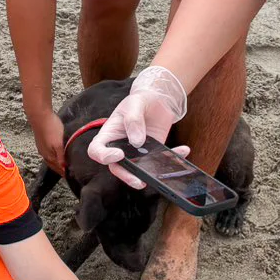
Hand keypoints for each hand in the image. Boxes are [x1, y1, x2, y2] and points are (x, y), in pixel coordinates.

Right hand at [28, 105, 65, 174]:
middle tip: (69, 173)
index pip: (58, 169)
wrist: (40, 116)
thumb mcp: (58, 144)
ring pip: (51, 160)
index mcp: (49, 156)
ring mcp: (42, 148)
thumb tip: (64, 168)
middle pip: (54, 166)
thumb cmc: (51, 128)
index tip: (72, 177)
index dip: (65, 173)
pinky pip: (48, 153)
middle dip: (61, 170)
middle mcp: (44, 154)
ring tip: (64, 165)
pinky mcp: (41, 142)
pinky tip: (57, 154)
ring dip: (57, 163)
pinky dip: (54, 157)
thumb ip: (61, 157)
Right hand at [88, 67, 187, 188]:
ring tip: (157, 176)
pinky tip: (183, 151)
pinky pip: (160, 160)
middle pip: (116, 167)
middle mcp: (119, 147)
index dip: (103, 156)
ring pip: (138, 169)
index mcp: (108, 135)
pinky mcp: (153, 153)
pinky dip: (172, 157)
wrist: (157, 99)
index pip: (96, 151)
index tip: (118, 155)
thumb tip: (137, 142)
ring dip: (148, 175)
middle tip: (138, 180)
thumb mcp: (135, 104)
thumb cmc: (140, 101)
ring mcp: (136, 153)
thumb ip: (133, 120)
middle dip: (127, 176)